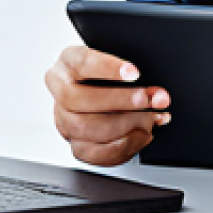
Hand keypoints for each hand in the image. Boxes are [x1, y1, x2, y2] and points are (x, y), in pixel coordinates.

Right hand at [44, 45, 170, 166]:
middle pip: (80, 99)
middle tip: (147, 99)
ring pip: (86, 128)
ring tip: (151, 117)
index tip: (135, 73)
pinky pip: (95, 152)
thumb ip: (127, 68)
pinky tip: (143, 134)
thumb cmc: (113, 72)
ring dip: (126, 124)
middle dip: (120, 101)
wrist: (102, 91)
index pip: (82, 62)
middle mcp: (61, 90)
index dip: (109, 68)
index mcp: (69, 61)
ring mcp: (65, 120)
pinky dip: (125, 145)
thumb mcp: (117, 59)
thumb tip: (151, 85)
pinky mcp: (76, 144)